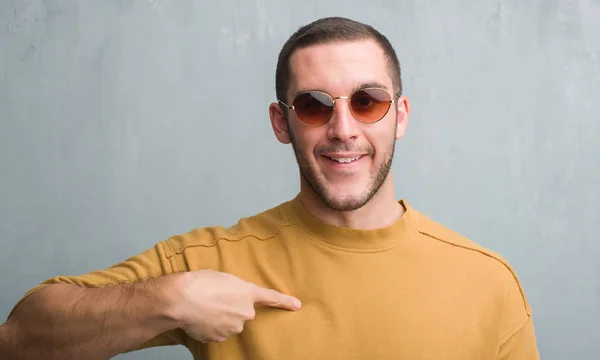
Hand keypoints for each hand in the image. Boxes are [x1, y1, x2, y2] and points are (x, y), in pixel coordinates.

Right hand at [171, 269, 300, 342]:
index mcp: (247, 292)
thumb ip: (232, 287)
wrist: (181, 300)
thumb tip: (229, 296)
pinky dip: (210, 327)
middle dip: (232, 307)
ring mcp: (234, 327)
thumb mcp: (221, 277)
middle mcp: (245, 312)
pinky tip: (199, 318)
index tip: (297, 305)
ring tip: (204, 307)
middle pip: (243, 311)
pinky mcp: (220, 338)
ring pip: (230, 323)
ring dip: (220, 317)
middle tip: (214, 299)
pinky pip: (218, 332)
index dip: (285, 301)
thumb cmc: (200, 282)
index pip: (271, 297)